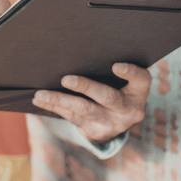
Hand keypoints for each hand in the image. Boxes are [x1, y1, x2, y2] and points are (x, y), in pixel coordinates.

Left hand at [32, 63, 151, 143]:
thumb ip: (108, 70)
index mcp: (137, 93)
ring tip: (40, 94)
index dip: (131, 73)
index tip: (116, 65)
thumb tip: (77, 48)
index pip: (141, 80)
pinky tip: (39, 100)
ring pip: (83, 110)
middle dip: (85, 87)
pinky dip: (53, 106)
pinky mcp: (93, 131)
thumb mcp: (122, 82)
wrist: (114, 125)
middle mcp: (127, 110)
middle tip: (66, 79)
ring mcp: (110, 123)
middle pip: (107, 97)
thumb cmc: (115, 89)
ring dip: (59, 100)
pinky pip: (70, 117)